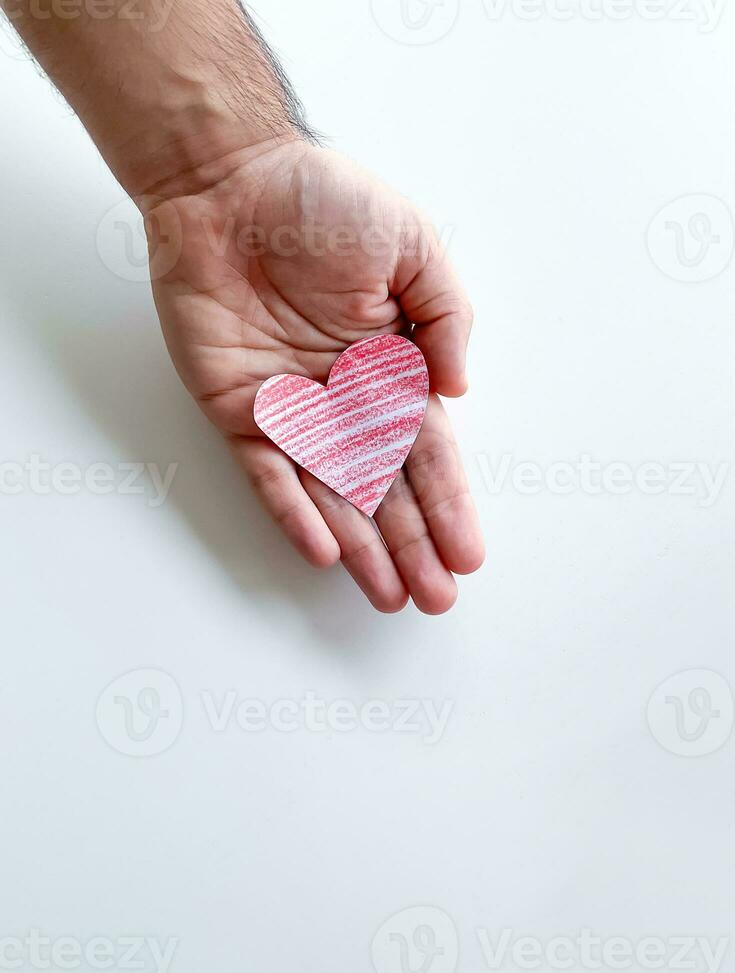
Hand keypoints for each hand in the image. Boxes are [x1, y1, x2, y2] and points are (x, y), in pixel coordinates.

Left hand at [145, 138, 483, 613]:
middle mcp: (343, 397)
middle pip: (384, 486)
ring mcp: (290, 408)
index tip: (468, 553)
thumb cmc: (324, 201)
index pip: (426, 450)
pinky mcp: (238, 408)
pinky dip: (293, 511)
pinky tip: (324, 551)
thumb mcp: (414, 246)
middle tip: (436, 597)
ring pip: (332, 493)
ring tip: (391, 595)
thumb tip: (456, 390)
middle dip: (413, 543)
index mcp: (390, 364)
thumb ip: (446, 319)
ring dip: (363, 545)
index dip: (449, 503)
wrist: (231, 179)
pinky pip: (267, 471)